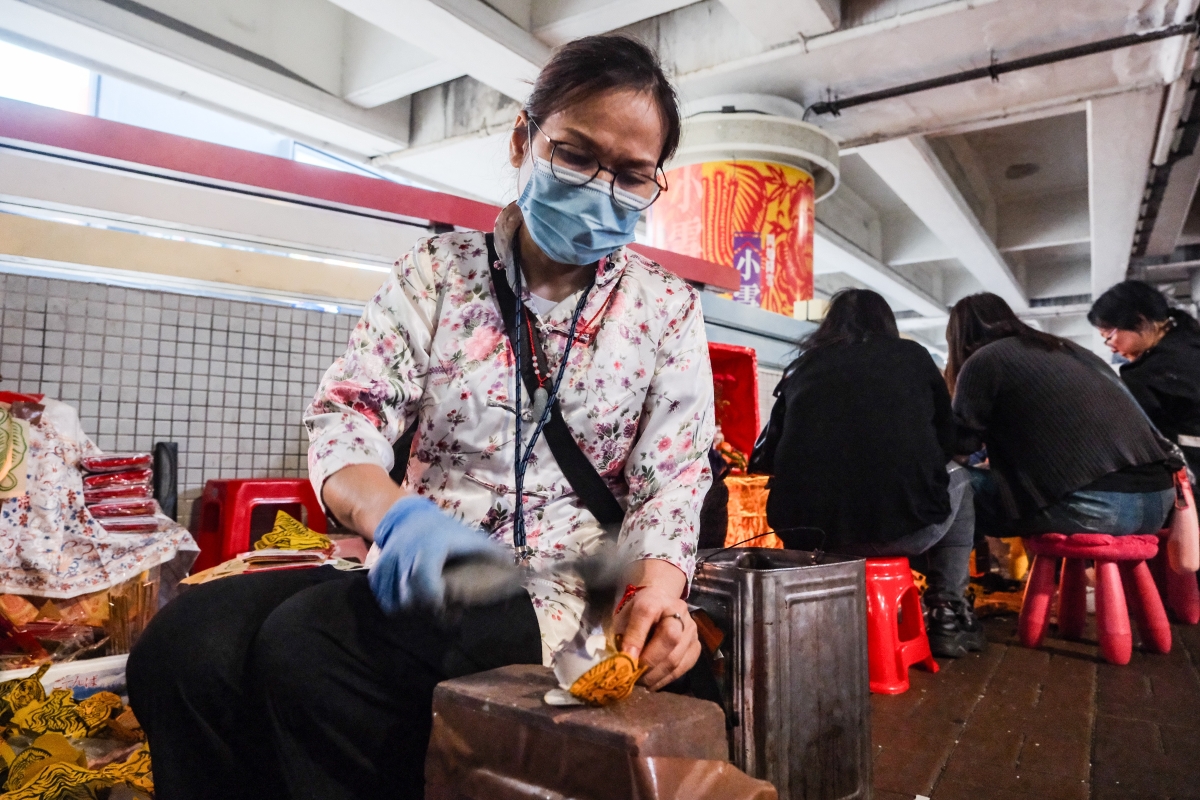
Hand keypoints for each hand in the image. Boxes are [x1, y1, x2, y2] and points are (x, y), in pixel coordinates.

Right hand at [368, 496, 507, 612]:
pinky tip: (412, 604)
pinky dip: (396, 606)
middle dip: (426, 610)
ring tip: (429, 607)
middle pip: (409, 598)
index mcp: (428, 550)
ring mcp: (388, 567)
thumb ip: (491, 554)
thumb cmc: (445, 532)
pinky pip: (383, 599)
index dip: (435, 600)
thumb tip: (520, 571)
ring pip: (394, 603)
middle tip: (443, 611)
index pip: (425, 581)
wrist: (408, 518)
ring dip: (412, 611)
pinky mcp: (377, 575)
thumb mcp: (471, 538)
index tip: (447, 609)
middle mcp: (405, 559)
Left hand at [613, 585, 700, 690]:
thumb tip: (624, 663)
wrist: (660, 604)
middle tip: (633, 677)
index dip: (635, 638)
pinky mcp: (696, 645)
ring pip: (677, 657)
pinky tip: (653, 682)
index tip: (625, 658)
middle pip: (670, 637)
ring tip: (640, 682)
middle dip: (649, 662)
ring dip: (655, 676)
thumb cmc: (636, 614)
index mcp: (654, 599)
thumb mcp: (623, 619)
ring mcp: (691, 628)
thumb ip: (622, 637)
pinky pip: (683, 667)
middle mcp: (678, 610)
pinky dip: (666, 679)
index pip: (646, 614)